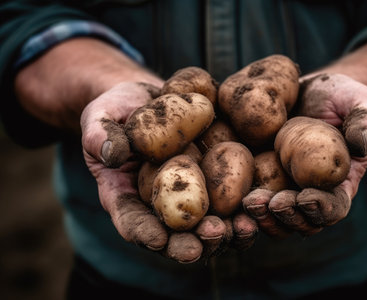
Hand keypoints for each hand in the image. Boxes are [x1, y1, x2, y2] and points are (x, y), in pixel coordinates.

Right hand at [80, 81, 256, 261]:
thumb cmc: (118, 110)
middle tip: (207, 240)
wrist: (148, 97)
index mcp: (126, 195)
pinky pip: (228, 201)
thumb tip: (111, 154)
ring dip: (225, 233)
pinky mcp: (212, 181)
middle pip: (174, 234)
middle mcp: (158, 203)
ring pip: (205, 226)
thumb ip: (99, 136)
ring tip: (241, 230)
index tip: (159, 240)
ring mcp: (187, 195)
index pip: (131, 221)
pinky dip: (243, 209)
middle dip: (191, 242)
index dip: (144, 233)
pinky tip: (258, 207)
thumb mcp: (100, 118)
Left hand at [244, 73, 366, 236]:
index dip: (322, 209)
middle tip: (273, 204)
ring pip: (273, 216)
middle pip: (300, 219)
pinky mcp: (260, 174)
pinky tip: (230, 194)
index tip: (306, 198)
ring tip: (249, 203)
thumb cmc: (344, 98)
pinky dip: (240, 201)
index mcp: (339, 182)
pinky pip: (250, 194)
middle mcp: (309, 190)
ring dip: (262, 216)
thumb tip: (363, 144)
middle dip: (286, 216)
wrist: (314, 91)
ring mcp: (283, 185)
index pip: (335, 207)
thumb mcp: (362, 103)